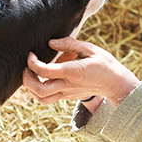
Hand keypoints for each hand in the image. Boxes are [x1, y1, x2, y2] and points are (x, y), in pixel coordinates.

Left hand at [22, 37, 138, 108]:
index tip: (31, 54)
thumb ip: (69, 43)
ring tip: (32, 74)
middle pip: (38, 90)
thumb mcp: (89, 48)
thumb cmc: (104, 63)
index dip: (32, 63)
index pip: (44, 71)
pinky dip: (38, 91)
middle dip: (26, 78)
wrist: (115, 83)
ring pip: (41, 99)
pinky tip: (41, 79)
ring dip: (31, 88)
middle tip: (27, 66)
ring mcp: (67, 93)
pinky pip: (48, 99)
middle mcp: (67, 85)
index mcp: (72, 72)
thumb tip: (51, 42)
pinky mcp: (67, 97)